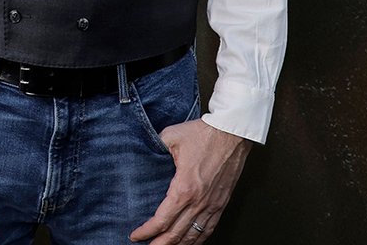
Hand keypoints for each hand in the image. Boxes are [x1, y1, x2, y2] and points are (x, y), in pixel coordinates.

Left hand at [130, 119, 252, 242]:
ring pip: (193, 235)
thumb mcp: (171, 137)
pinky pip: (209, 228)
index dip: (147, 231)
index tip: (135, 235)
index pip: (162, 220)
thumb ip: (154, 146)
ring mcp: (212, 204)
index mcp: (184, 188)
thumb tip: (143, 150)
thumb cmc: (204, 134)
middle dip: (159, 244)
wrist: (231, 132)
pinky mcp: (221, 203)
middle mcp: (199, 201)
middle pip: (176, 234)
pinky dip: (198, 240)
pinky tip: (190, 243)